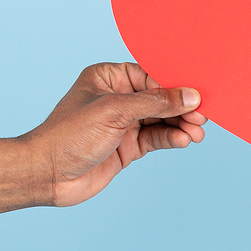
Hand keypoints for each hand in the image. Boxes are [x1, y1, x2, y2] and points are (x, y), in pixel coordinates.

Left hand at [30, 62, 205, 207]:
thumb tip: (189, 97)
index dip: (174, 85)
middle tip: (202, 116)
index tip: (197, 94)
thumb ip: (154, 103)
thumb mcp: (114, 111)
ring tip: (197, 133)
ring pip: (162, 119)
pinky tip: (183, 141)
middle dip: (182, 107)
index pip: (151, 75)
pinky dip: (171, 139)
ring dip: (181, 125)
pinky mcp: (128, 146)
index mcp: (108, 77)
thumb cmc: (69, 135)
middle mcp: (117, 98)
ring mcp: (123, 123)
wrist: (48, 175)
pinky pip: (156, 138)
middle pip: (160, 98)